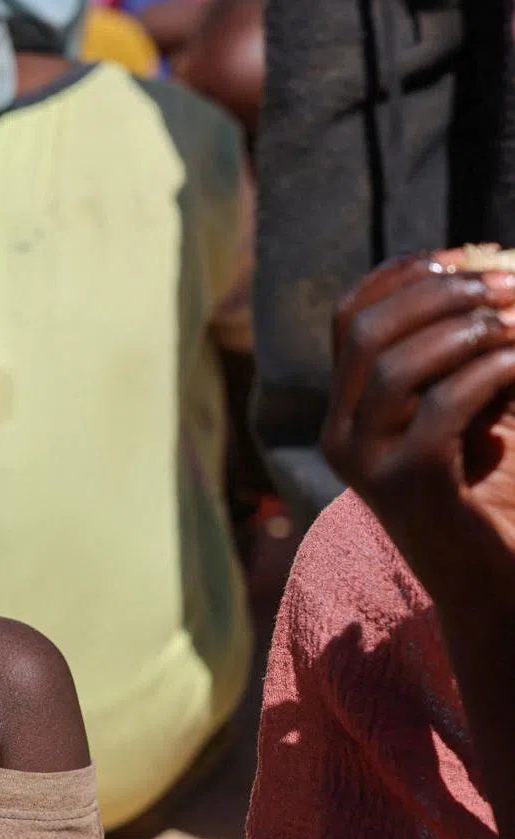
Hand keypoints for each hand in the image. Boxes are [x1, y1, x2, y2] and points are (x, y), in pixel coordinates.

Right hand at [321, 252, 514, 590]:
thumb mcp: (468, 409)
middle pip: (365, 333)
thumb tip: (492, 273)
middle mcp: (340, 435)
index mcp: (345, 412)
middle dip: (438, 295)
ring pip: (395, 366)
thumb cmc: (490, 493)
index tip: (463, 254)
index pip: (348, 318)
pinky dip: (492, 371)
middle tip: (506, 283)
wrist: (493, 584)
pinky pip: (443, 405)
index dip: (401, 275)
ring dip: (467, 329)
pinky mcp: (408, 486)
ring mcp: (366, 464)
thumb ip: (463, 356)